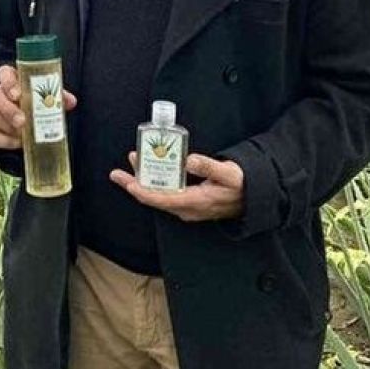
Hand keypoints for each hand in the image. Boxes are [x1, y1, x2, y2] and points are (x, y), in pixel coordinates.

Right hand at [0, 64, 77, 149]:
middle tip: (22, 120)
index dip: (8, 83)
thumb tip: (71, 101)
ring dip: (7, 125)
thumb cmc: (36, 101)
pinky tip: (18, 142)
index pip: (4, 74)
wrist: (27, 117)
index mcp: (12, 79)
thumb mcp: (47, 95)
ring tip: (23, 133)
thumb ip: (58, 96)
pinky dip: (5, 140)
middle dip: (8, 109)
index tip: (18, 94)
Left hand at [109, 152, 244, 221]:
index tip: (128, 184)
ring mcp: (185, 207)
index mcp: (195, 202)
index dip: (143, 192)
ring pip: (157, 195)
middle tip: (117, 173)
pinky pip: (164, 194)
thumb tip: (188, 160)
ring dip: (143, 180)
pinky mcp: (186, 202)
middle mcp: (186, 208)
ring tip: (131, 163)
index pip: (162, 200)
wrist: (252, 199)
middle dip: (135, 184)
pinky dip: (154, 182)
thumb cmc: (240, 185)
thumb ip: (208, 166)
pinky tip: (147, 170)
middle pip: (154, 198)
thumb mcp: (228, 173)